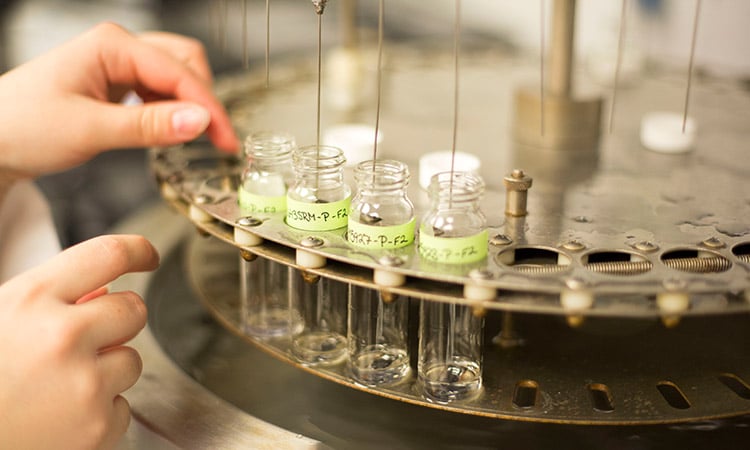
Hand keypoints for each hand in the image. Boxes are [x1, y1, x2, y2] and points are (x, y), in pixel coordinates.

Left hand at [0, 22, 238, 179]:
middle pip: (185, 64)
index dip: (208, 108)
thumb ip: (150, 126)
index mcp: (111, 46)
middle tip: (216, 141)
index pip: (179, 73)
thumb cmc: (23, 126)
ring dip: (189, 106)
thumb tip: (200, 122)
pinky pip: (158, 91)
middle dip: (204, 100)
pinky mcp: (117, 83)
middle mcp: (118, 48)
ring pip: (175, 77)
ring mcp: (118, 64)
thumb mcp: (90, 129)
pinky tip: (167, 130)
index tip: (226, 141)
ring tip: (193, 139)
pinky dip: (171, 111)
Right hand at [0, 235, 158, 448]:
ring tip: (58, 386)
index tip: (147, 256)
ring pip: (132, 360)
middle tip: (86, 339)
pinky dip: (101, 413)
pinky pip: (123, 407)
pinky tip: (60, 417)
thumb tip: (105, 288)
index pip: (108, 254)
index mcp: (31, 299)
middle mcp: (64, 336)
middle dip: (118, 321)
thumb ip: (48, 299)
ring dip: (107, 370)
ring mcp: (84, 384)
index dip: (137, 250)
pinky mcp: (96, 427)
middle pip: (133, 309)